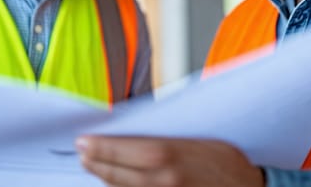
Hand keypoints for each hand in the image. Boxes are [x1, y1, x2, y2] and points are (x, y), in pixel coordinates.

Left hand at [77, 135, 264, 186]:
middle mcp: (164, 180)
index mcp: (171, 155)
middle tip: (81, 153)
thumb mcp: (198, 137)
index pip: (124, 150)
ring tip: (92, 166)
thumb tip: (138, 129)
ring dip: (106, 178)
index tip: (83, 141)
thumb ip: (166, 136)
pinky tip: (115, 183)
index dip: (101, 147)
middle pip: (117, 174)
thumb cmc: (228, 160)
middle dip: (96, 163)